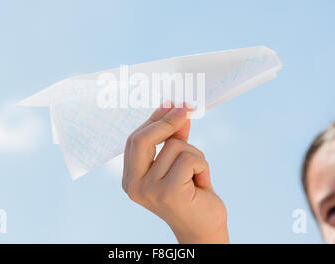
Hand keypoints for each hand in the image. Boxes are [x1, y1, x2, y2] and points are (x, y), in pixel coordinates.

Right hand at [122, 102, 228, 243]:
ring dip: (195, 154)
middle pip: (143, 138)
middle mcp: (134, 185)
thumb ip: (175, 138)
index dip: (154, 119)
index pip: (135, 139)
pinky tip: (202, 183)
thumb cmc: (191, 194)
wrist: (204, 229)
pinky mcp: (168, 193)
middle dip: (167, 121)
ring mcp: (149, 190)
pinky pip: (189, 159)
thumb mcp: (180, 162)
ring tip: (198, 175)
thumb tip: (177, 110)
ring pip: (174, 146)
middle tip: (187, 109)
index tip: (171, 105)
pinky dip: (202, 166)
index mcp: (130, 178)